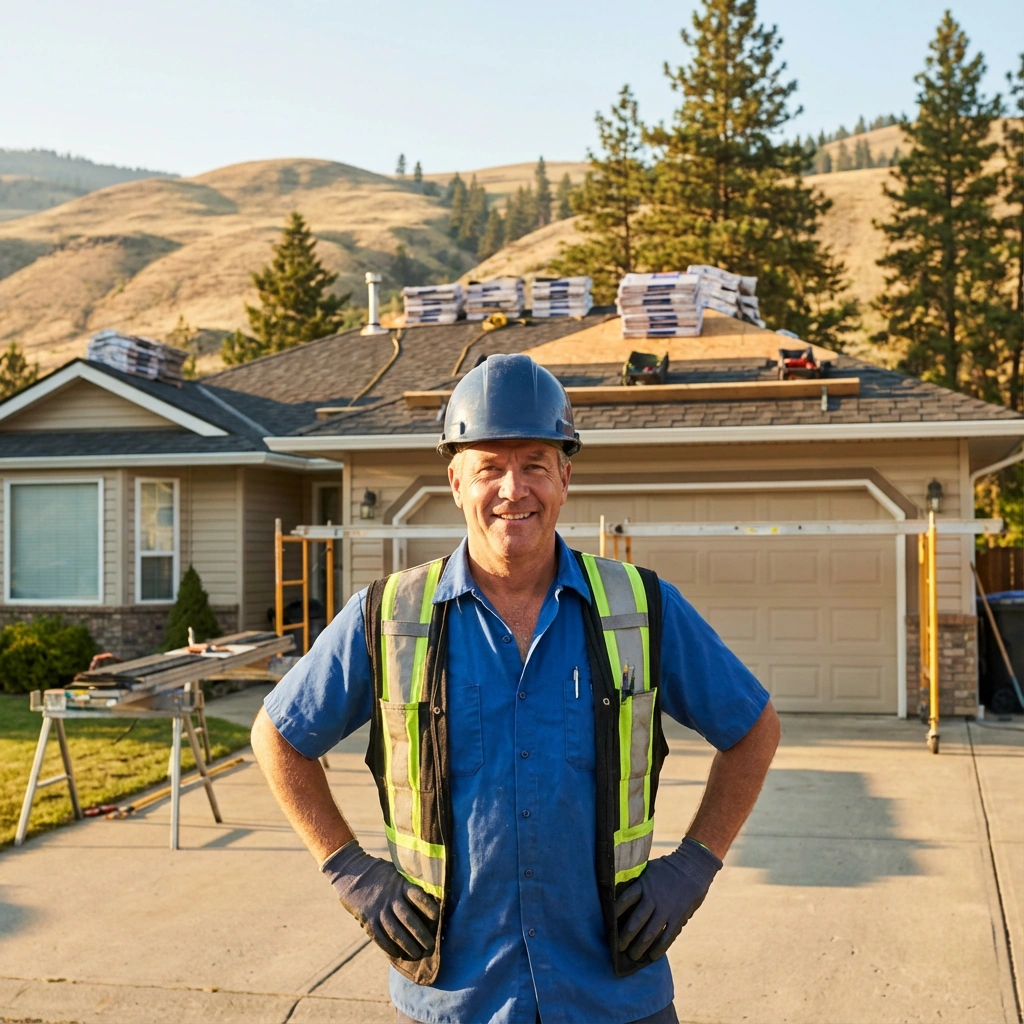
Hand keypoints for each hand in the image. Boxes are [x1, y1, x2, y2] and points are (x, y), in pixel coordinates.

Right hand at [321, 841, 439, 959]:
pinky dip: (388, 947)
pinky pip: (379, 936)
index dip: (428, 908)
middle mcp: (390, 898)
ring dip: (407, 945)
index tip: (438, 918)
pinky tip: (397, 954)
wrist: (351, 873)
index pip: (418, 896)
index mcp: (400, 884)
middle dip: (421, 934)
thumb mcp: (396, 872)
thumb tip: (429, 897)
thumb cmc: (380, 874)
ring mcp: (378, 909)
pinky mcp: (367, 919)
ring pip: (395, 931)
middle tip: (430, 945)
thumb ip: (408, 884)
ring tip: (417, 954)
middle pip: (408, 918)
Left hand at [614, 837, 721, 961]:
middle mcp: (653, 898)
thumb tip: (618, 895)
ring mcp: (667, 909)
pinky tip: (652, 956)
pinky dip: (659, 948)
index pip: (625, 900)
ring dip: (640, 947)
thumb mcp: (648, 871)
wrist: (693, 866)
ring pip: (650, 933)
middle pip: (635, 921)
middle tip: (618, 947)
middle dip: (625, 937)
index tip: (608, 925)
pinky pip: (667, 937)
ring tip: (633, 956)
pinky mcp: (679, 917)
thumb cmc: (666, 869)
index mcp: (643, 884)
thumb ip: (636, 884)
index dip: (615, 914)